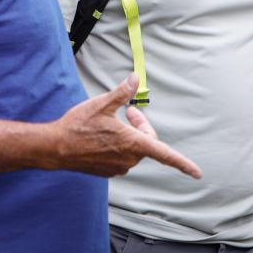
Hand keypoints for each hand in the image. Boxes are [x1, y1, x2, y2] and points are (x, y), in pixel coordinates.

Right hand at [46, 74, 201, 178]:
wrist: (55, 147)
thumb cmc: (79, 125)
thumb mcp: (102, 104)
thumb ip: (123, 92)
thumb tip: (136, 78)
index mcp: (132, 144)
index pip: (165, 154)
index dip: (183, 164)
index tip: (197, 173)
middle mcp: (128, 159)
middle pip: (146, 142)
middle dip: (141, 125)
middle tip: (128, 110)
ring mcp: (118, 167)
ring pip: (134, 149)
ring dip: (129, 135)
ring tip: (112, 122)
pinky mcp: (107, 171)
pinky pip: (122, 157)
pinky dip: (118, 145)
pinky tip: (102, 136)